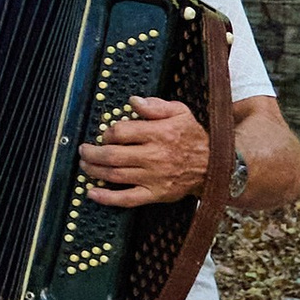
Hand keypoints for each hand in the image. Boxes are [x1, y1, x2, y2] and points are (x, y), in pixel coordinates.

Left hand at [79, 92, 210, 208]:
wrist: (215, 165)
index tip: (105, 134)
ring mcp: (154, 177)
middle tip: (83, 150)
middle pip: (113, 155)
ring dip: (94, 171)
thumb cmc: (194, 137)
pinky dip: (107, 198)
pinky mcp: (156, 194)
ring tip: (84, 165)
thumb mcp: (180, 112)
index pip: (121, 132)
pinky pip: (127, 199)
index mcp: (159, 134)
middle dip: (92, 153)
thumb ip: (155, 105)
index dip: (107, 133)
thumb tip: (133, 101)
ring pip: (115, 175)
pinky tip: (92, 193)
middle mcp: (154, 156)